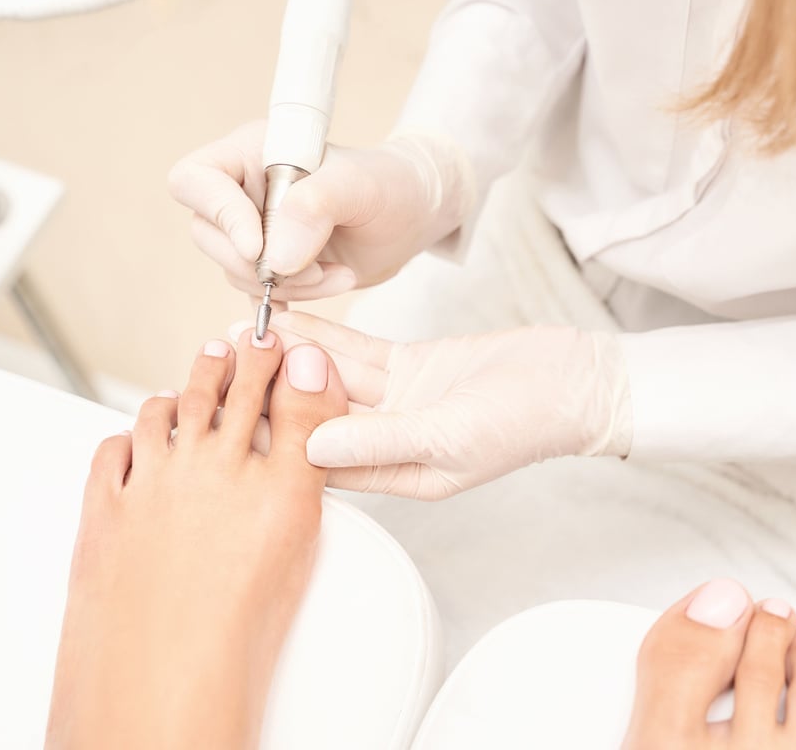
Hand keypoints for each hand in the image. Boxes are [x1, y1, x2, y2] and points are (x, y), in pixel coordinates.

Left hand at [47, 333, 346, 747]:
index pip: (285, 399)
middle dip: (244, 357)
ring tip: (200, 367)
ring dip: (188, 383)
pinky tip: (138, 434)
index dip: (288, 363)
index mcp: (272, 481)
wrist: (165, 674)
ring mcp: (152, 483)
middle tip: (252, 338)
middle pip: (228, 391)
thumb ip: (307, 465)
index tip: (291, 345)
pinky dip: (128, 435)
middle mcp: (210, 468)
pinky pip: (113, 452)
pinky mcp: (105, 506)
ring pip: (168, 409)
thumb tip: (307, 424)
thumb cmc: (241, 627)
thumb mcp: (300, 538)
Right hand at [167, 121, 472, 300]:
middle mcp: (243, 190)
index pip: (195, 180)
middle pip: (207, 234)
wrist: (412, 218)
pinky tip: (327, 288)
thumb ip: (318, 206)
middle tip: (316, 270)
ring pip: (236, 271)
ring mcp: (254, 230)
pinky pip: (257, 294)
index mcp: (252, 153)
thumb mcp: (363, 186)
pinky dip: (290, 301)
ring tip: (337, 275)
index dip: (220, 215)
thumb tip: (274, 255)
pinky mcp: (271, 265)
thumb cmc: (389, 186)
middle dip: (259, 264)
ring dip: (287, 285)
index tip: (260, 246)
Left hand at [263, 312, 633, 499]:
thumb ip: (381, 442)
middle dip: (270, 392)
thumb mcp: (448, 438)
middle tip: (222, 366)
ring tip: (242, 334)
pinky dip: (327, 336)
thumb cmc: (524, 423)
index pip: (319, 465)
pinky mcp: (411, 368)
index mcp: (397, 477)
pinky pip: (359, 354)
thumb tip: (309, 449)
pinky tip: (290, 318)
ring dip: (290, 357)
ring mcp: (399, 403)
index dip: (271, 442)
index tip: (226, 418)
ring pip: (331, 380)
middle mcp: (390, 443)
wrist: (573, 382)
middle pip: (315, 419)